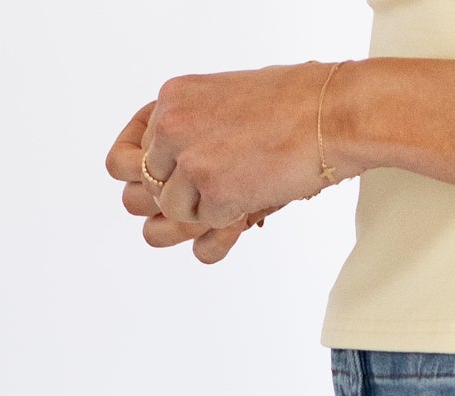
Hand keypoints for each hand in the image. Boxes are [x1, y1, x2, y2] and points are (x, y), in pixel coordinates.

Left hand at [106, 65, 339, 260]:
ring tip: (232, 202)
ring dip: (199, 220)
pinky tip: (249, 207)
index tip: (170, 189)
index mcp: (171, 99)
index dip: (150, 180)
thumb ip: (190, 133)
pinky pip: (204, 236)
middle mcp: (171, 127)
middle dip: (167, 206)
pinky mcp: (216, 194)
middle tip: (199, 204)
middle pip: (136, 193)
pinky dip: (226, 230)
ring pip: (169, 217)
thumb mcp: (224, 103)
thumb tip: (168, 183)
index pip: (125, 157)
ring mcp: (191, 162)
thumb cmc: (293, 107)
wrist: (330, 114)